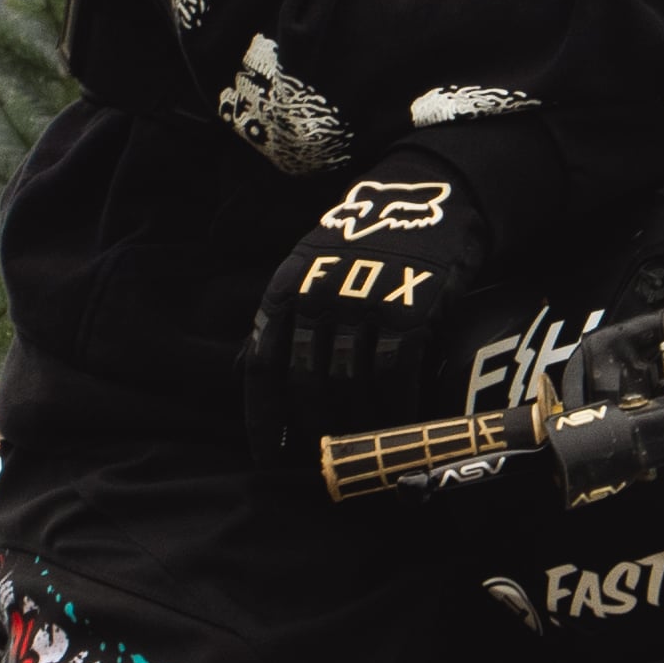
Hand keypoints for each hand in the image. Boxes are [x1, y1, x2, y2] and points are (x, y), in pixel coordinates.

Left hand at [251, 164, 490, 440]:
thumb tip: (238, 369)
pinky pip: (398, 375)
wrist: (425, 199)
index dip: (262, 419)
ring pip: (352, 384)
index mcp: (284, 289)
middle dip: (313, 431)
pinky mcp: (410, 309)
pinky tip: (400, 428)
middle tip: (325, 463)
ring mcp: (364, 303)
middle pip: (306, 383)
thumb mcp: (306, 269)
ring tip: (363, 454)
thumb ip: (278, 319)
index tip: (266, 460)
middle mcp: (318, 296)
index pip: (261, 366)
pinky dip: (398, 409)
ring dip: (357, 427)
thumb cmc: (361, 246)